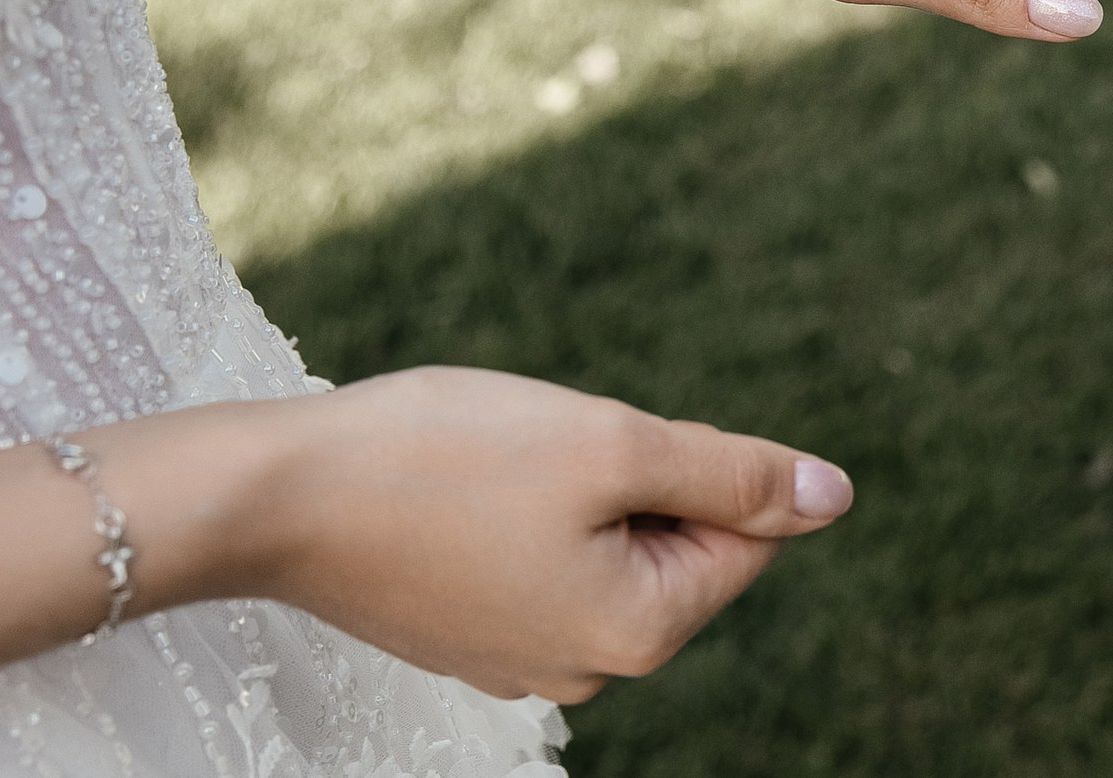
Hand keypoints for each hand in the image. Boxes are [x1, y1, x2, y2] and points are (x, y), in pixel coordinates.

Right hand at [102, 368, 853, 703]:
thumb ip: (734, 474)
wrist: (278, 493)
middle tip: (541, 452)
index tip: (603, 445)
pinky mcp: (467, 631)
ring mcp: (521, 658)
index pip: (740, 531)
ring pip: (603, 538)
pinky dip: (517, 505)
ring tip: (493, 470)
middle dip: (629, 474)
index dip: (687, 461)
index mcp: (639, 633)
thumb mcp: (614, 443)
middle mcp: (586, 669)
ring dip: (572, 484)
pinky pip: (538, 553)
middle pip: (673, 538)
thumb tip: (835, 497)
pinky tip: (457, 490)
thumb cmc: (448, 457)